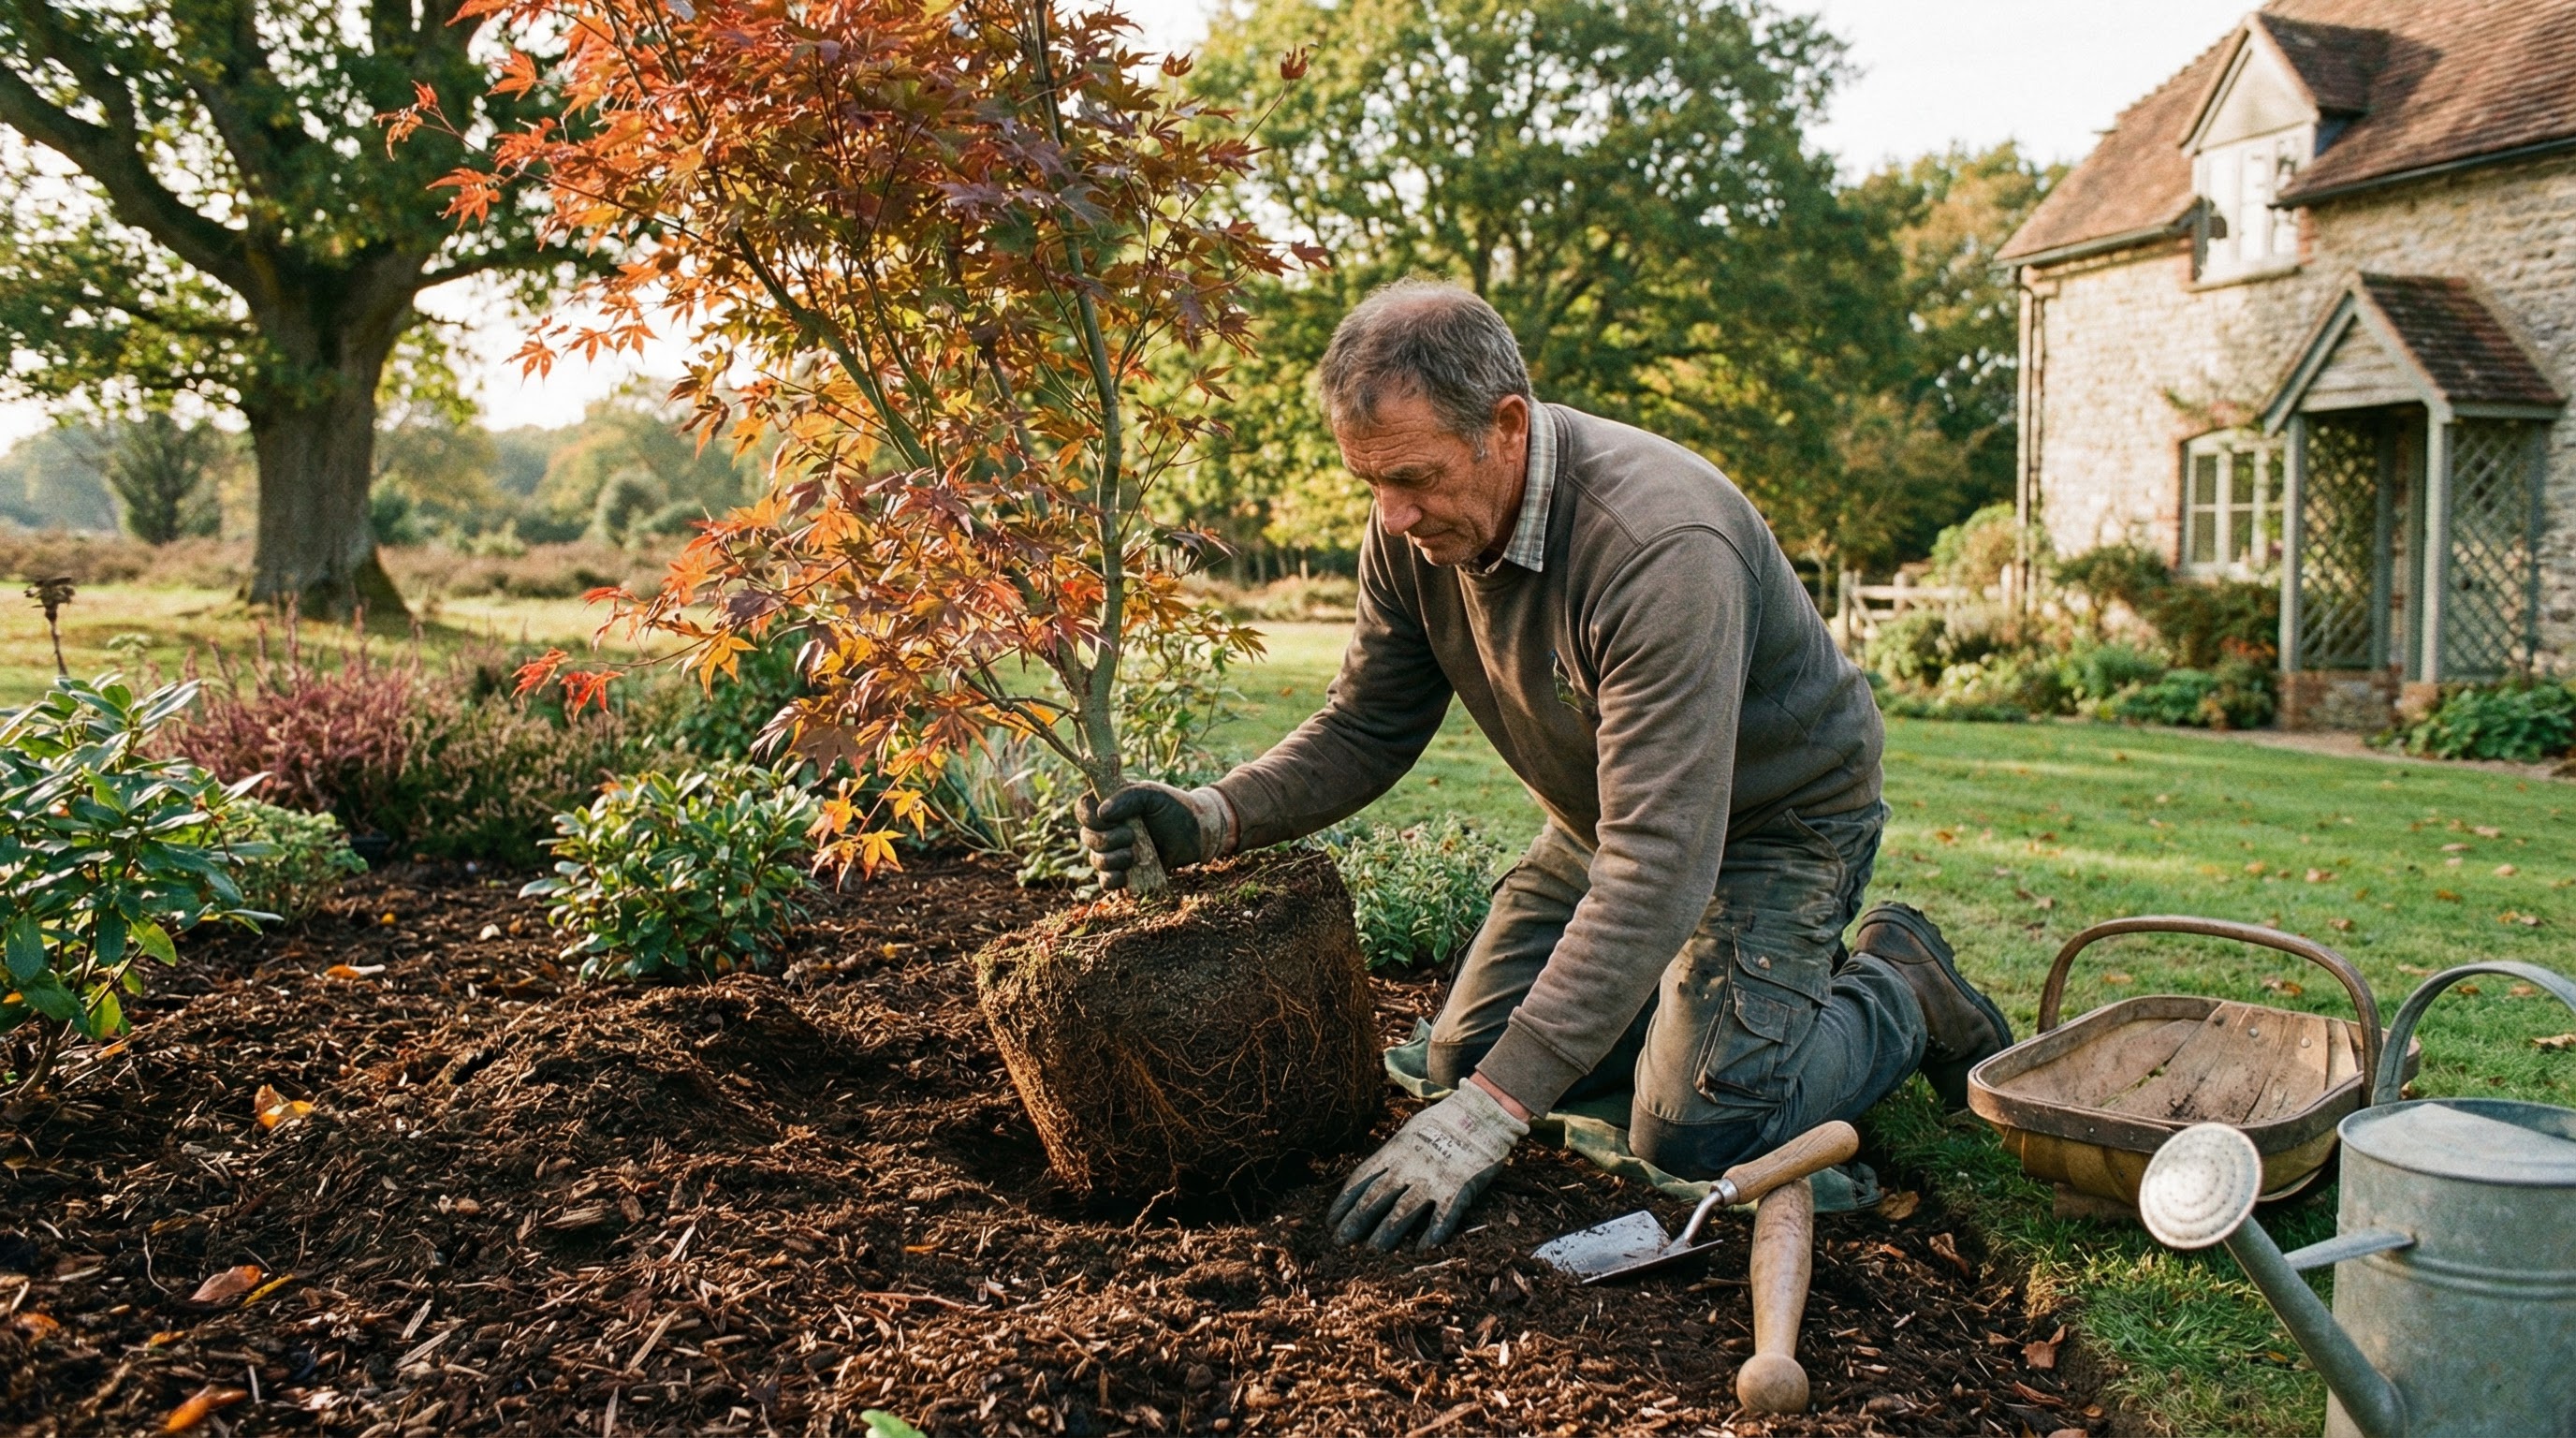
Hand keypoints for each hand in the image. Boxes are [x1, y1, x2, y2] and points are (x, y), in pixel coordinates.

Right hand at [1077, 782, 1233, 888]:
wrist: (1196, 832)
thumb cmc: (1173, 807)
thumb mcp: (1152, 795)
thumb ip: (1128, 797)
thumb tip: (1102, 813)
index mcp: (1109, 804)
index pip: (1082, 809)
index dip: (1088, 817)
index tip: (1107, 819)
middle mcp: (1107, 828)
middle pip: (1087, 837)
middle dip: (1106, 840)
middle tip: (1131, 836)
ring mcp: (1114, 850)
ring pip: (1095, 860)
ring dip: (1111, 860)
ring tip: (1133, 855)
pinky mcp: (1125, 871)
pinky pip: (1106, 881)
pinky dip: (1111, 880)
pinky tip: (1124, 875)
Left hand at [1326, 1080, 1528, 1250]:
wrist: (1482, 1112)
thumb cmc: (1445, 1122)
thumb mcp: (1410, 1132)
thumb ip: (1393, 1155)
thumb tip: (1373, 1177)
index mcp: (1395, 1150)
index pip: (1361, 1179)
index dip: (1344, 1202)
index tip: (1331, 1221)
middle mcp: (1409, 1165)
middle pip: (1376, 1197)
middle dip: (1356, 1221)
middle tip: (1340, 1241)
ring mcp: (1434, 1177)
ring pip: (1404, 1209)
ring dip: (1387, 1231)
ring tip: (1374, 1250)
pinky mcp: (1459, 1187)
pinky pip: (1443, 1215)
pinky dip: (1433, 1232)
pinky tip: (1422, 1249)